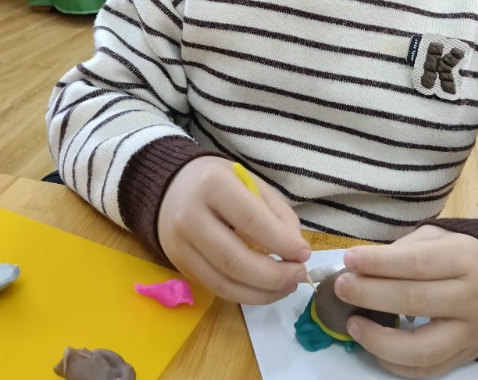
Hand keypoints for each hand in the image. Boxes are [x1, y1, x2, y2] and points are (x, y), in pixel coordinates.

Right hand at [157, 156, 310, 303]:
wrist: (172, 187)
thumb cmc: (219, 182)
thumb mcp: (250, 182)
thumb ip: (277, 213)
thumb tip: (298, 251)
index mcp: (211, 185)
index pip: (251, 221)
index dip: (282, 243)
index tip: (305, 254)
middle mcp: (189, 217)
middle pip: (236, 261)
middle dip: (275, 276)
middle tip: (298, 275)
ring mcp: (180, 246)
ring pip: (225, 283)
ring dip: (263, 293)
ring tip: (287, 286)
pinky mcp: (179, 266)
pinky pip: (217, 289)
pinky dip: (246, 294)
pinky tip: (265, 288)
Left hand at [335, 225, 477, 377]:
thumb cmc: (463, 255)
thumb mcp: (439, 238)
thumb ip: (404, 249)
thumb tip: (362, 265)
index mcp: (465, 259)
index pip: (417, 263)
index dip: (379, 262)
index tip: (349, 259)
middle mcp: (470, 298)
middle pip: (414, 300)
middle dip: (370, 293)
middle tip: (341, 286)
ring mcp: (470, 334)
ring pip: (421, 348)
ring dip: (379, 339)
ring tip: (352, 322)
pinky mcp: (465, 358)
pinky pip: (427, 370)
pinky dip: (395, 363)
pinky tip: (372, 345)